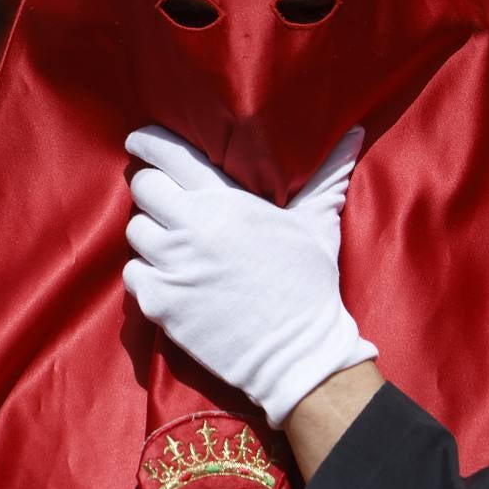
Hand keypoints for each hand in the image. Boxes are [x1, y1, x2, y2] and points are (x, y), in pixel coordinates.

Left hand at [123, 125, 375, 426]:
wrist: (299, 356)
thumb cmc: (309, 286)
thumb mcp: (317, 224)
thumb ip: (327, 175)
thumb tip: (356, 132)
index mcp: (228, 202)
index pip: (169, 154)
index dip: (148, 142)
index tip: (139, 141)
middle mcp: (194, 228)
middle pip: (143, 186)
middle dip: (152, 190)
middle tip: (167, 203)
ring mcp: (173, 265)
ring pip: (135, 229)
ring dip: (150, 234)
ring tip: (175, 246)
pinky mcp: (160, 302)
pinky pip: (132, 273)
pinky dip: (145, 275)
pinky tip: (171, 280)